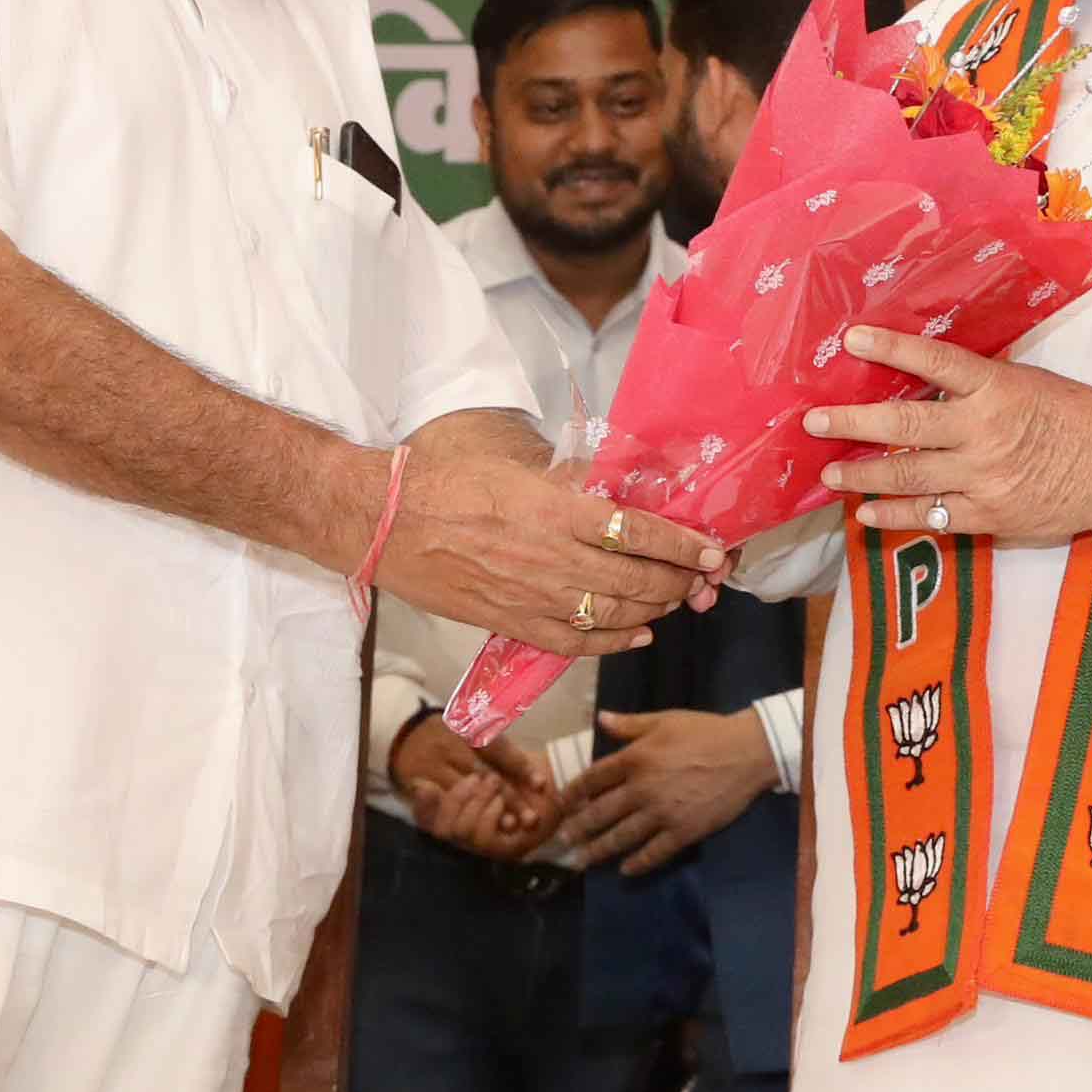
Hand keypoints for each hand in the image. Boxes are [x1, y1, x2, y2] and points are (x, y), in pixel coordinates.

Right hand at [377, 416, 726, 658]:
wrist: (380, 520)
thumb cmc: (440, 471)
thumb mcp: (509, 449)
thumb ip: (560, 469)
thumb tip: (600, 476)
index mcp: (554, 508)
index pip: (638, 532)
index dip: (682, 545)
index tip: (711, 549)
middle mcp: (551, 558)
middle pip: (636, 580)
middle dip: (680, 582)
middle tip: (704, 577)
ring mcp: (531, 596)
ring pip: (613, 614)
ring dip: (655, 610)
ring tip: (678, 601)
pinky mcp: (509, 622)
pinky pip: (574, 641)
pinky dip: (613, 641)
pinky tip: (637, 634)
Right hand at [392, 716, 558, 860]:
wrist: (404, 732)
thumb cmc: (449, 729)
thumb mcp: (470, 718)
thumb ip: (495, 733)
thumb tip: (525, 745)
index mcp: (465, 725)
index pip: (496, 747)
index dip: (518, 765)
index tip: (539, 783)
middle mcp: (450, 746)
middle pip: (483, 773)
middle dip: (508, 796)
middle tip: (531, 816)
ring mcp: (433, 766)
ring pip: (465, 791)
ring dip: (488, 810)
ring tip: (512, 824)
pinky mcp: (420, 783)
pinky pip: (444, 802)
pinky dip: (464, 814)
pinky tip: (482, 826)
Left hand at [558, 706, 783, 874]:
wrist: (746, 753)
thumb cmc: (705, 732)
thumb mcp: (665, 720)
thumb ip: (630, 724)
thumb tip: (601, 719)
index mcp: (635, 758)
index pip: (593, 779)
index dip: (573, 793)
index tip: (560, 804)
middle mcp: (642, 789)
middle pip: (601, 813)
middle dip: (578, 829)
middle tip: (561, 841)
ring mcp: (662, 813)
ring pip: (621, 837)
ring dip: (599, 851)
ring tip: (582, 861)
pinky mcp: (683, 831)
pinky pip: (654, 853)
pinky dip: (638, 864)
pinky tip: (626, 870)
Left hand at [806, 327, 1091, 542]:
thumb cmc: (1071, 416)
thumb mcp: (1025, 382)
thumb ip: (976, 383)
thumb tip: (922, 376)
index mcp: (995, 388)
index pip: (934, 361)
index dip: (891, 348)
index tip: (852, 339)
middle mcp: (982, 431)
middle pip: (904, 423)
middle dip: (852, 421)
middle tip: (814, 420)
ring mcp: (981, 477)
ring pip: (906, 474)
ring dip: (862, 473)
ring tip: (830, 472)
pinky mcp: (986, 515)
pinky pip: (929, 517)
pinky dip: (894, 515)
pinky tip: (868, 513)